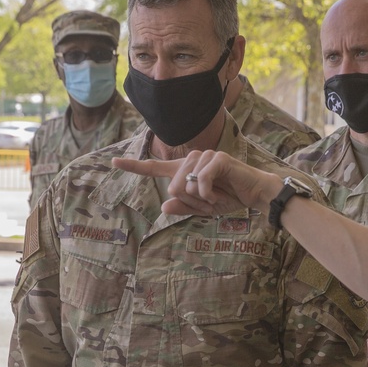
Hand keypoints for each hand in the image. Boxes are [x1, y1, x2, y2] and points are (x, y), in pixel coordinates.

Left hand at [112, 149, 280, 217]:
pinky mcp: (216, 158)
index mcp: (184, 171)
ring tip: (216, 196)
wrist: (253, 194)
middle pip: (173, 185)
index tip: (114, 163)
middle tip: (208, 202)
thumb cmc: (229, 199)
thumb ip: (183, 208)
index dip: (134, 166)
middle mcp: (191, 160)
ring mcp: (204, 157)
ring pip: (185, 183)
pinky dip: (207, 193)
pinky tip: (217, 194)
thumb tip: (164, 205)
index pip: (155, 168)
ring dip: (201, 198)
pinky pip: (200, 180)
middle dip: (190, 202)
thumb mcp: (203, 209)